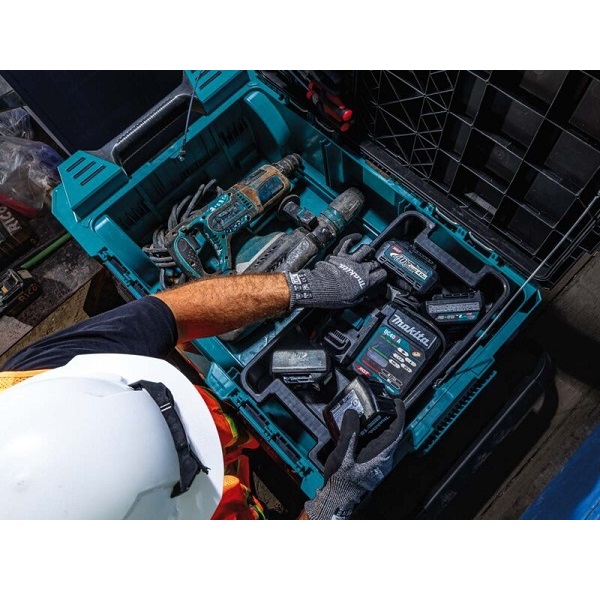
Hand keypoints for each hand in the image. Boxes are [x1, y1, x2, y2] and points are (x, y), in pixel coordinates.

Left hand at [285, 233, 386, 309]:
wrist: (320, 288)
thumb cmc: (334, 296)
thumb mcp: (351, 301)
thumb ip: (361, 296)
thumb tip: (365, 295)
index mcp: (365, 281)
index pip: (381, 275)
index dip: (383, 275)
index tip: (382, 276)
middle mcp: (360, 268)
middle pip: (374, 263)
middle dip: (376, 264)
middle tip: (375, 266)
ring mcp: (350, 260)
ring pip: (365, 250)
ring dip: (370, 250)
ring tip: (371, 251)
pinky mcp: (340, 255)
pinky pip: (348, 243)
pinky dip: (353, 238)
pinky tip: (357, 237)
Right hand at [304, 397, 404, 519]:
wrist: (338, 500)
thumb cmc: (341, 481)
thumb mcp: (342, 455)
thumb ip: (348, 433)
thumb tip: (352, 413)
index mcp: (380, 455)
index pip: (396, 430)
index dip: (399, 413)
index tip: (397, 401)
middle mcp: (383, 458)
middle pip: (391, 432)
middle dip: (387, 415)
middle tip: (378, 402)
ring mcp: (378, 462)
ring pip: (383, 438)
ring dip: (378, 424)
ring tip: (366, 412)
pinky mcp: (372, 464)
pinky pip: (376, 444)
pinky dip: (370, 433)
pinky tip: (357, 430)